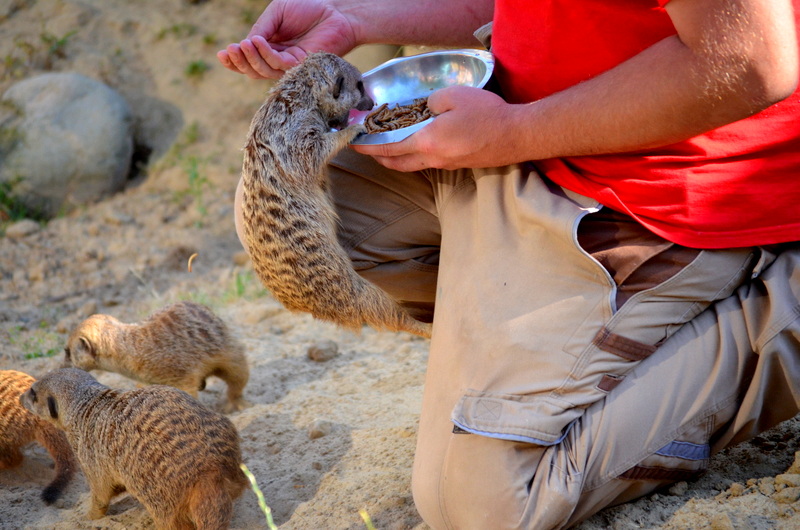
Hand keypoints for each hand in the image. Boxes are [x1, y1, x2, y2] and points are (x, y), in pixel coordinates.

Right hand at [217, 0, 357, 78]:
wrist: (335, 10)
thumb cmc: (308, 8)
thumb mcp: (276, 13)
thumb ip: (262, 28)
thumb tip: (246, 43)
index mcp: (271, 47)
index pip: (249, 60)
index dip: (234, 60)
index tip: (222, 54)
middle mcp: (279, 59)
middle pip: (254, 70)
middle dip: (239, 62)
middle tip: (229, 51)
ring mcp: (290, 65)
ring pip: (264, 71)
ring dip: (250, 58)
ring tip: (242, 44)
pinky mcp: (302, 67)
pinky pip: (279, 65)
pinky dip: (266, 54)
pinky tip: (258, 42)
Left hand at [352, 86, 524, 171]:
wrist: (516, 136)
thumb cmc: (487, 115)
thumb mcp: (453, 96)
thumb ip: (430, 102)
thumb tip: (422, 109)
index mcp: (427, 143)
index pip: (387, 148)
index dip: (367, 147)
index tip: (353, 143)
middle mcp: (432, 159)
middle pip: (395, 164)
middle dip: (376, 157)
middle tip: (365, 148)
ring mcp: (445, 165)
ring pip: (410, 166)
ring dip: (394, 159)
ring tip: (384, 148)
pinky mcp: (456, 165)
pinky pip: (426, 163)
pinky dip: (412, 157)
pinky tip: (415, 145)